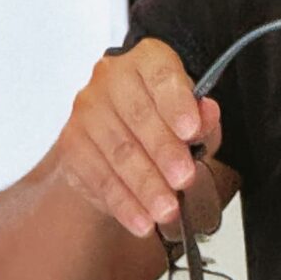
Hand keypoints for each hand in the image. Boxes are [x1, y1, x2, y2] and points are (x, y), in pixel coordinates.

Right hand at [52, 38, 224, 239]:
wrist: (123, 135)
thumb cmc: (164, 120)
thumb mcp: (194, 118)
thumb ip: (203, 119)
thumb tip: (207, 114)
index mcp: (147, 60)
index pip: (161, 74)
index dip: (177, 103)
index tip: (191, 130)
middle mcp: (111, 78)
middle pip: (138, 116)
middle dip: (164, 152)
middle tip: (184, 179)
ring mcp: (87, 111)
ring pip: (118, 151)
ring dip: (145, 185)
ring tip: (167, 209)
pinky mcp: (73, 145)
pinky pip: (98, 177)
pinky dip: (123, 203)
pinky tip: (141, 219)